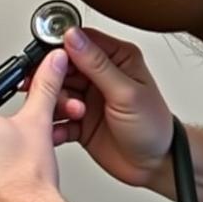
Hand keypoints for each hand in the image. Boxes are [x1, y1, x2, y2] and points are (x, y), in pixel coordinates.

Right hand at [53, 27, 173, 187]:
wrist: (155, 165)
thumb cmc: (153, 126)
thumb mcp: (126, 92)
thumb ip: (97, 64)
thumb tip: (73, 36)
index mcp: (117, 58)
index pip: (81, 41)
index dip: (60, 48)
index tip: (48, 61)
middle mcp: (100, 76)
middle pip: (62, 67)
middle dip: (54, 81)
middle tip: (57, 94)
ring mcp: (87, 98)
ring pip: (55, 92)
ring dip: (57, 104)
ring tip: (72, 115)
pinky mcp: (78, 121)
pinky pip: (55, 117)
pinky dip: (54, 125)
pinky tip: (61, 131)